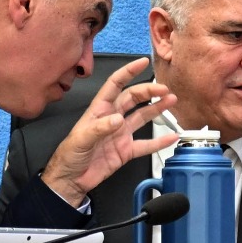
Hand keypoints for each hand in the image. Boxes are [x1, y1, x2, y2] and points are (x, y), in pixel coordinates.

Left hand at [40, 58, 177, 207]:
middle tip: (165, 89)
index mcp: (99, 109)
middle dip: (149, 91)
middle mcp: (112, 118)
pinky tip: (172, 137)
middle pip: (133, 98)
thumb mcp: (80, 139)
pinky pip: (146, 144)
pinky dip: (159, 141)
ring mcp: (121, 134)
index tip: (143, 62)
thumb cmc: (69, 155)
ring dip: (157, 109)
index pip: (115, 84)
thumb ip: (99, 128)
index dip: (128, 72)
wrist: (71, 180)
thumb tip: (118, 119)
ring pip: (142, 117)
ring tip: (172, 101)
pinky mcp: (126, 151)